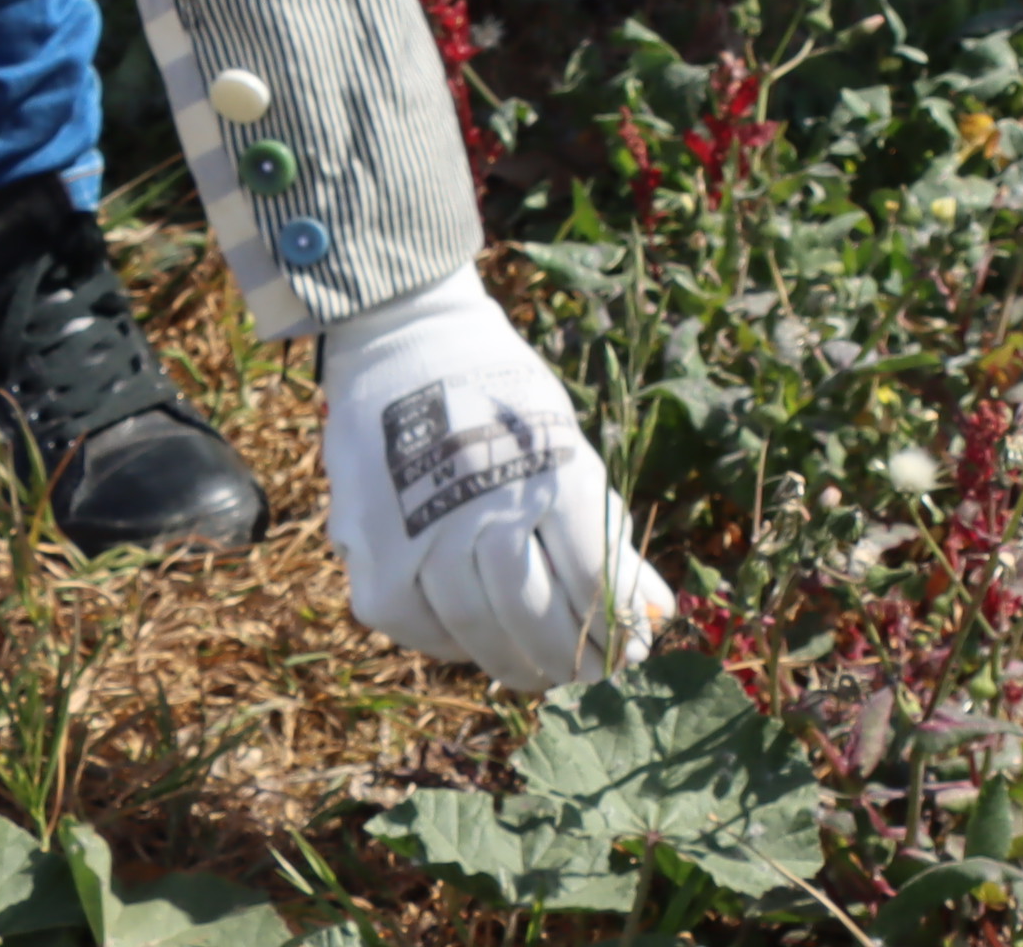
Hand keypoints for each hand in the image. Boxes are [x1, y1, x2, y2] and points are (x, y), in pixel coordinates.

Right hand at [321, 265, 675, 691]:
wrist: (405, 341)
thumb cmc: (506, 401)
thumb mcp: (568, 447)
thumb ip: (605, 533)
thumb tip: (653, 614)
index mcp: (548, 470)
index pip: (594, 578)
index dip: (618, 629)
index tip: (633, 655)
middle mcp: (483, 503)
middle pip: (534, 615)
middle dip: (569, 659)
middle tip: (589, 680)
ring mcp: (417, 530)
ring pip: (473, 630)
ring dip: (514, 663)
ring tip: (539, 674)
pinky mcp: (369, 551)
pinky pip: (414, 625)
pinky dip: (449, 642)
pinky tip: (474, 643)